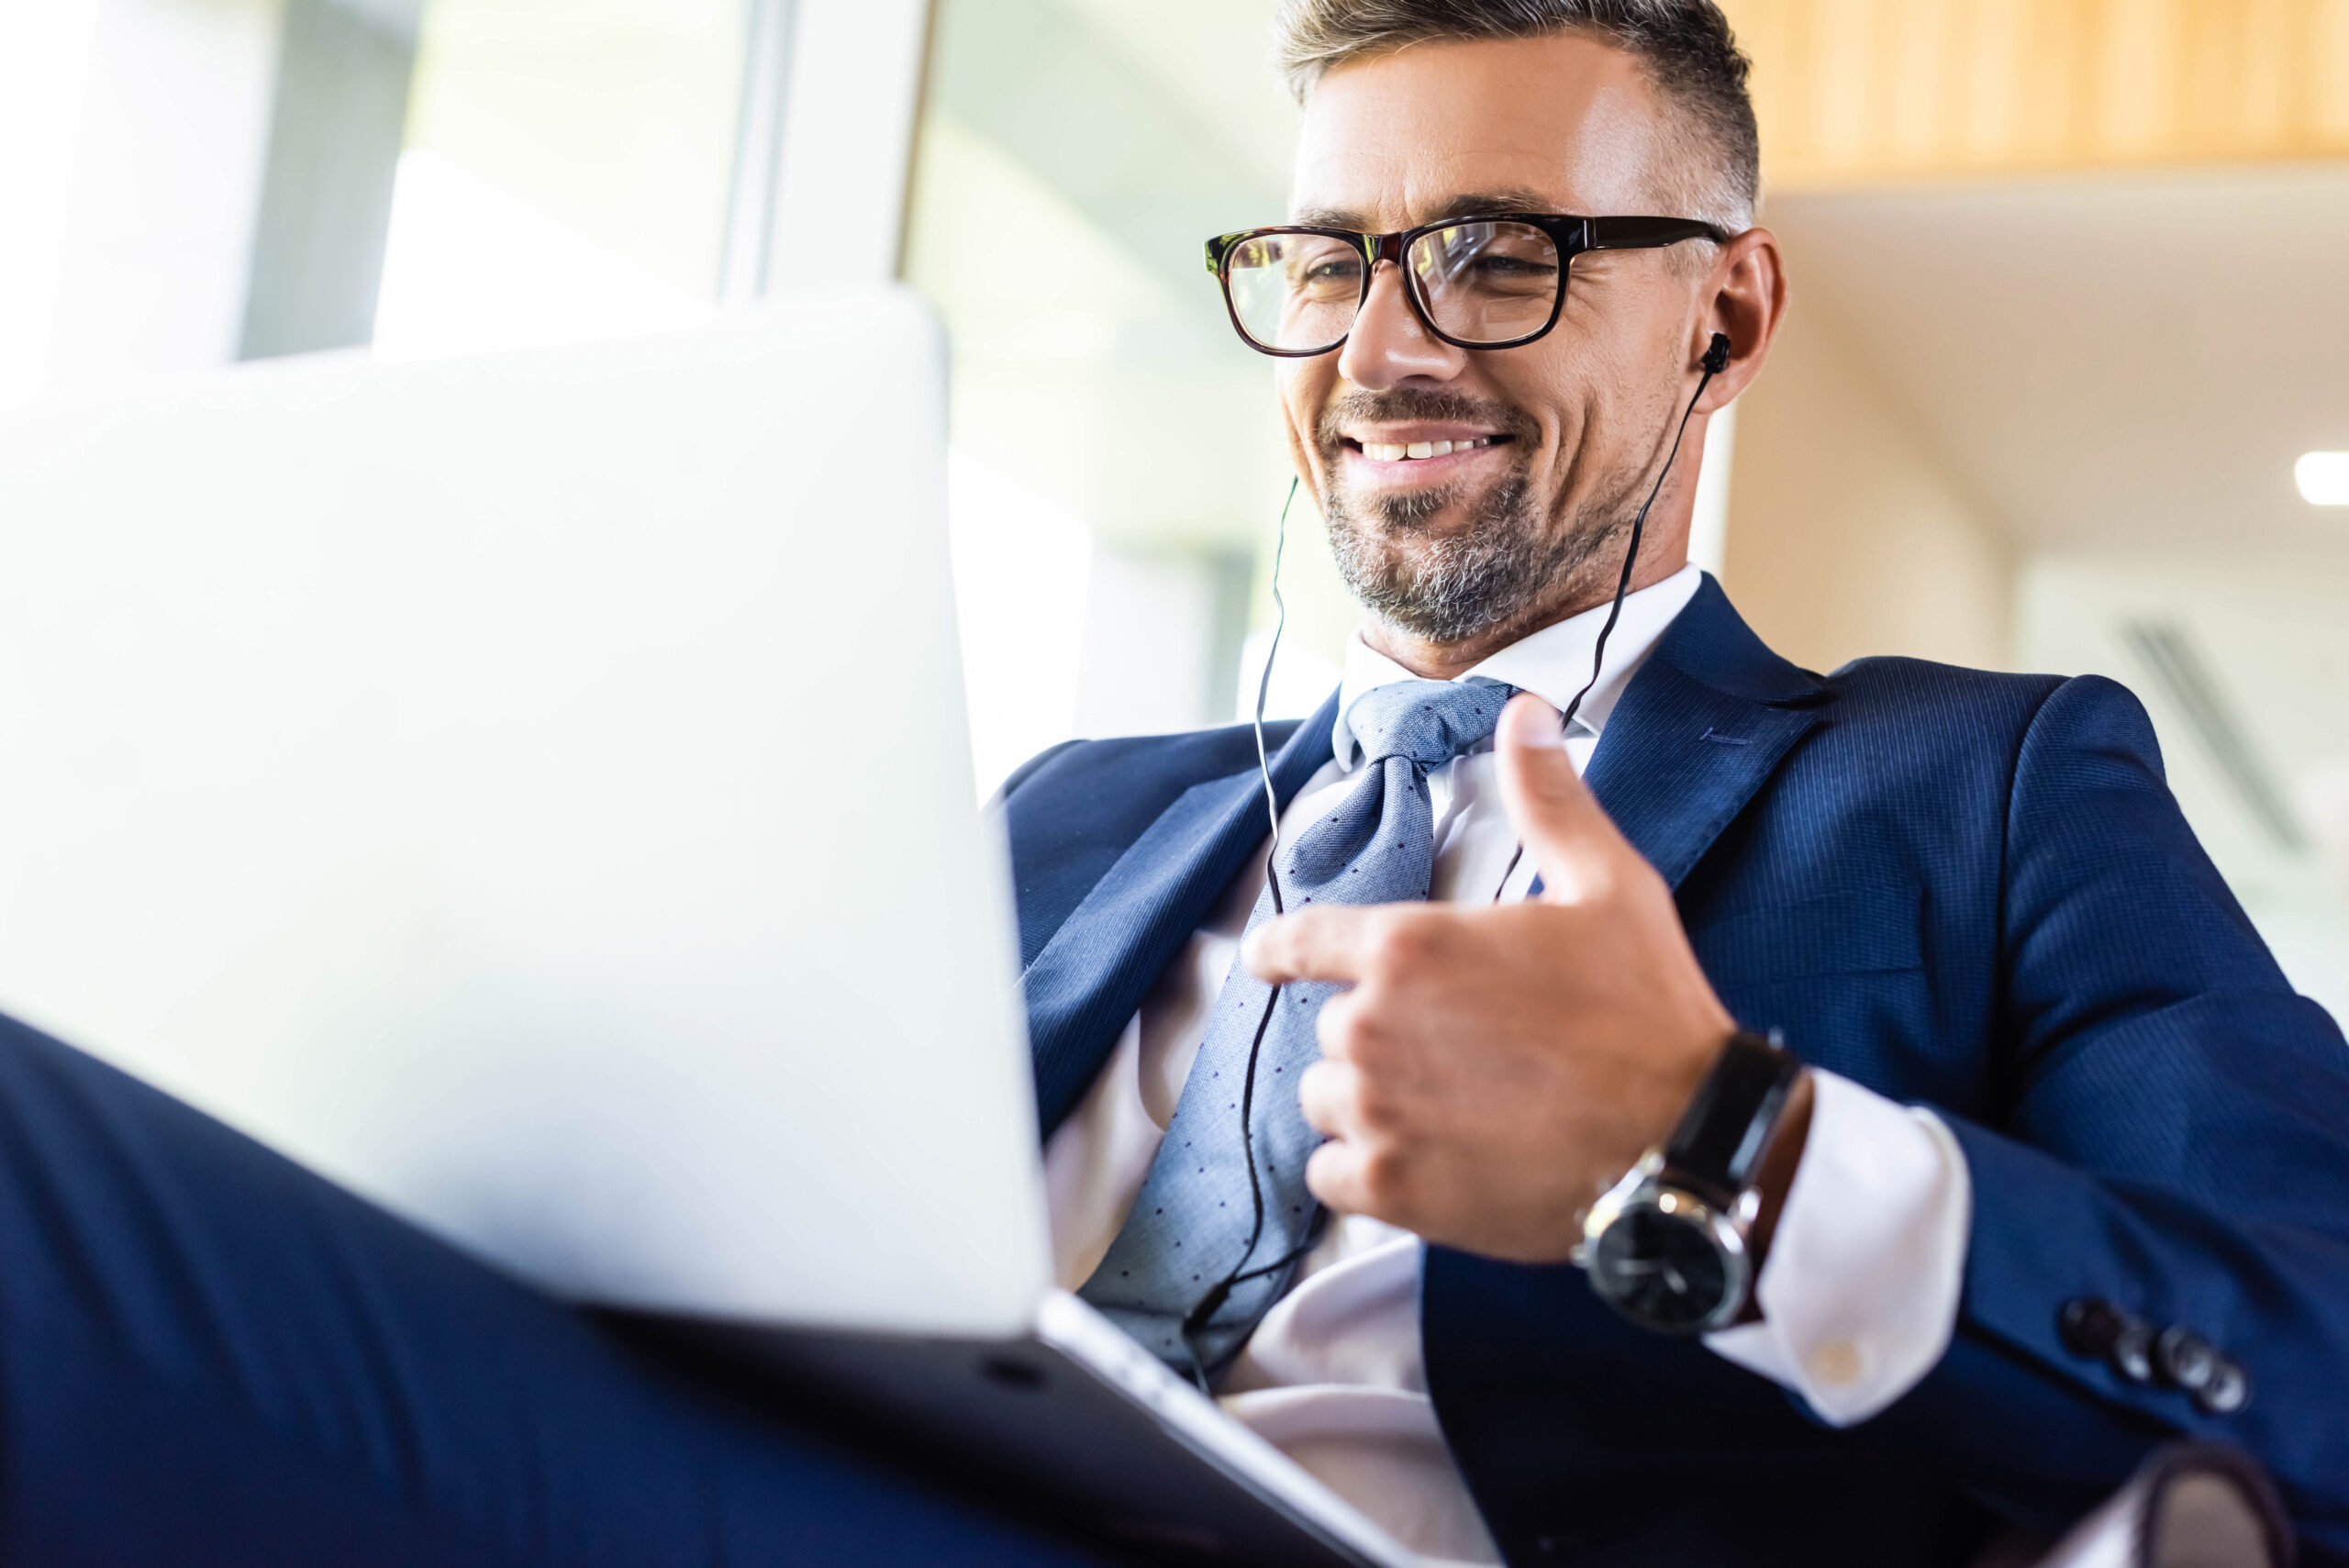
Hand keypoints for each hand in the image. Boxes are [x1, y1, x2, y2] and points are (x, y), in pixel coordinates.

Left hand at [1243, 692, 1738, 1262]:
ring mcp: (1377, 1112)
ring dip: (1372, 1107)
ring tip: (1454, 1111)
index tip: (1271, 960)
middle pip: (1334, 1029)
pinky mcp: (1391, 1190)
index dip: (1281, 950)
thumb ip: (1547, 797)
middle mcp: (1372, 1025)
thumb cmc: (1647, 1012)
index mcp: (1408, 945)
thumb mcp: (1606, 884)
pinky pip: (1332, 1178)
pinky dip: (1368, 1174)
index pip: (1297, 939)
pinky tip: (1431, 1165)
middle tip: (1465, 1055)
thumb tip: (1524, 714)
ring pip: (1328, 1102)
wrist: (1684, 1141)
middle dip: (1384, 1037)